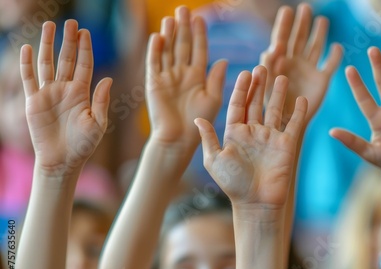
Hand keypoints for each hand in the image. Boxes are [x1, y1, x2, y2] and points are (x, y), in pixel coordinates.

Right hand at [20, 20, 111, 175]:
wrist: (63, 161)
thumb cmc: (83, 145)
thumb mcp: (97, 124)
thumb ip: (101, 101)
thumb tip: (107, 78)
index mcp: (83, 93)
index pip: (84, 65)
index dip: (85, 49)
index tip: (86, 32)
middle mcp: (66, 90)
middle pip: (67, 59)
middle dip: (69, 41)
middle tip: (71, 22)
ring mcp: (49, 94)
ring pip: (47, 64)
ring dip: (48, 45)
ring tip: (50, 25)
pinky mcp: (34, 101)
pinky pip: (29, 78)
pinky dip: (27, 64)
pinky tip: (28, 47)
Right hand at [145, 6, 226, 155]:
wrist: (178, 138)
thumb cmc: (198, 121)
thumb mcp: (213, 99)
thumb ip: (216, 79)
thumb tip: (223, 60)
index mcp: (198, 76)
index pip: (198, 50)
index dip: (199, 34)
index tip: (201, 18)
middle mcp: (182, 73)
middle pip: (182, 45)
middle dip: (183, 28)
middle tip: (183, 9)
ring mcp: (167, 77)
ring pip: (168, 51)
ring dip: (169, 35)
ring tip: (171, 18)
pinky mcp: (153, 83)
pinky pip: (154, 63)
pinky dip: (155, 50)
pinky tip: (158, 37)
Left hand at [194, 66, 306, 205]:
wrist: (256, 203)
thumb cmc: (233, 184)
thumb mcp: (215, 159)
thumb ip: (209, 138)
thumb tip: (197, 119)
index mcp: (234, 133)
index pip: (237, 105)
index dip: (241, 89)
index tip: (245, 73)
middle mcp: (253, 132)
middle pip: (256, 103)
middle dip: (259, 86)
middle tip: (262, 67)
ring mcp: (270, 138)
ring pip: (275, 110)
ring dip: (277, 94)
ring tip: (281, 77)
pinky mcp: (286, 145)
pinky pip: (294, 125)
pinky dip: (298, 112)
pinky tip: (301, 99)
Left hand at [261, 3, 341, 126]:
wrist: (285, 125)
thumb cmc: (270, 108)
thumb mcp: (265, 85)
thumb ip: (267, 66)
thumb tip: (272, 47)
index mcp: (279, 62)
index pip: (281, 39)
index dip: (284, 25)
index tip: (286, 10)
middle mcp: (295, 63)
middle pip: (299, 38)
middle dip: (302, 24)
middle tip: (305, 7)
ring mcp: (309, 70)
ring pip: (315, 47)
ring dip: (319, 34)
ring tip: (322, 20)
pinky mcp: (322, 80)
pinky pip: (330, 65)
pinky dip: (335, 56)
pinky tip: (338, 46)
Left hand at [330, 47, 380, 174]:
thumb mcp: (369, 153)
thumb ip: (352, 142)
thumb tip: (331, 132)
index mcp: (375, 119)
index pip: (364, 98)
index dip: (358, 84)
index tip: (349, 69)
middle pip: (380, 83)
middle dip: (376, 67)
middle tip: (370, 49)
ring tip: (378, 49)